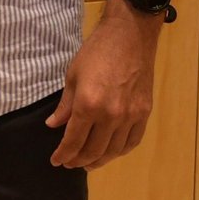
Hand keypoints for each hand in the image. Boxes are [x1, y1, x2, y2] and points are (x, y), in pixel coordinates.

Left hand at [45, 0, 162, 169]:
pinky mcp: (144, 113)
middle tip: (69, 163)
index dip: (63, 153)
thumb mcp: (73, 75)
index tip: (56, 160)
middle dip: (78, 160)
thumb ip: (65, 105)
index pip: (74, 140)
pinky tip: (111, 151)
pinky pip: (132, 141)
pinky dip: (120, 151)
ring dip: (99, 160)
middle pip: (94, 150)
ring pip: (114, 150)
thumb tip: (54, 125)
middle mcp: (110, 116)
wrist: (130, 36)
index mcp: (88, 104)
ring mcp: (130, 116)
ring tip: (88, 162)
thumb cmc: (96, 51)